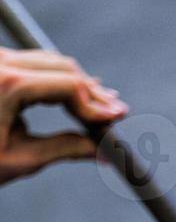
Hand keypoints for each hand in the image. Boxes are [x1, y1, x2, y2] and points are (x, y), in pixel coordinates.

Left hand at [0, 47, 127, 184]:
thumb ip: (66, 149)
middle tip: (117, 114)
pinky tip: (76, 94)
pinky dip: (57, 80)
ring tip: (102, 108)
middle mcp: (0, 63)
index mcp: (6, 85)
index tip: (117, 120)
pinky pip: (33, 65)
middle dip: (92, 93)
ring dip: (78, 85)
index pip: (68, 85)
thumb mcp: (21, 159)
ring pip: (49, 62)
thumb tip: (103, 152)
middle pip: (62, 67)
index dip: (96, 104)